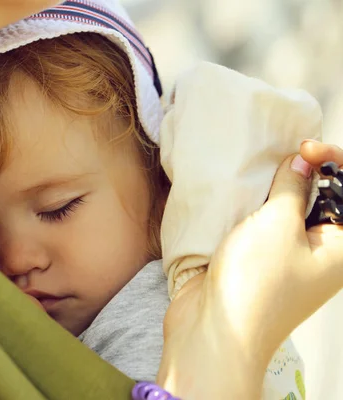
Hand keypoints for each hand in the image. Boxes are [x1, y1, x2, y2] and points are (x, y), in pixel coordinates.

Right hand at [158, 142, 342, 398]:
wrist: (214, 330)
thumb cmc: (255, 280)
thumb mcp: (278, 223)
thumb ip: (293, 186)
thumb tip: (302, 160)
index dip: (334, 162)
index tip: (304, 147)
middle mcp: (323, 253)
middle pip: (326, 199)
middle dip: (310, 171)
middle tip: (286, 152)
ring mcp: (291, 259)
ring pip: (294, 212)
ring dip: (281, 189)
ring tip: (265, 168)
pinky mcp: (262, 262)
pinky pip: (268, 226)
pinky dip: (260, 208)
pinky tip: (246, 193)